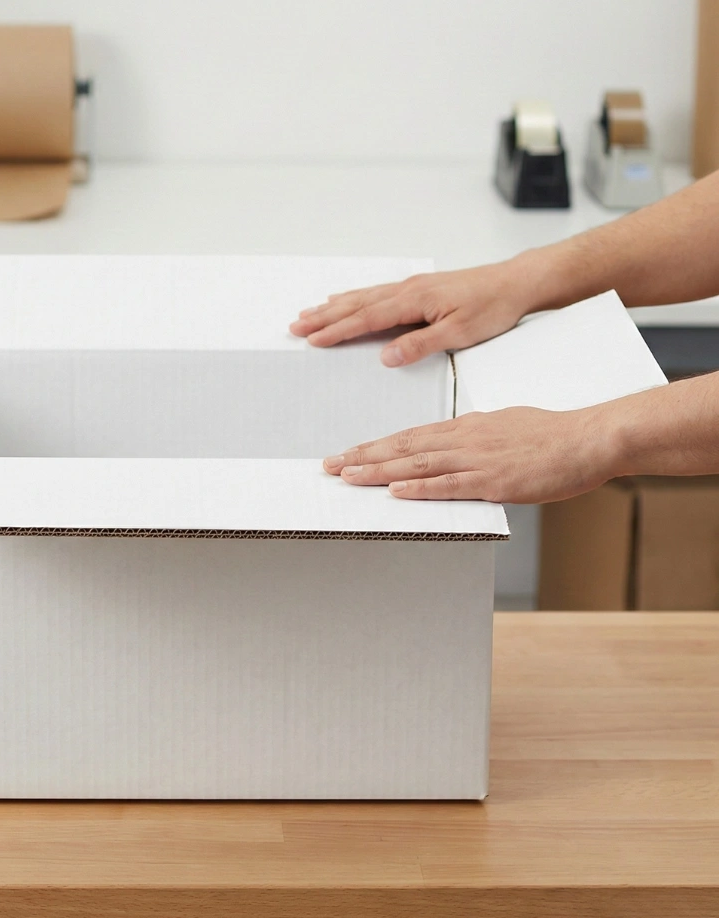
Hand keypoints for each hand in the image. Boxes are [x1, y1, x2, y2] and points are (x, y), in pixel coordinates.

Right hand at [289, 260, 537, 365]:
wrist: (515, 283)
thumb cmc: (492, 307)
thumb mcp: (459, 333)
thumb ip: (420, 344)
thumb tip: (386, 357)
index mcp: (414, 301)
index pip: (366, 319)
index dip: (337, 331)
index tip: (312, 340)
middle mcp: (407, 290)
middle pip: (356, 304)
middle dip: (324, 317)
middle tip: (296, 326)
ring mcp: (411, 286)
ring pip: (362, 297)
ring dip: (333, 306)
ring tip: (308, 314)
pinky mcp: (418, 288)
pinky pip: (375, 292)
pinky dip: (353, 297)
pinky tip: (343, 299)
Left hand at [323, 407, 620, 503]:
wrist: (588, 438)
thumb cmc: (551, 434)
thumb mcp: (503, 426)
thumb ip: (474, 436)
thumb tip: (452, 443)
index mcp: (465, 426)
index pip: (409, 436)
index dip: (375, 445)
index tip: (347, 451)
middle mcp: (463, 439)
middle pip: (403, 448)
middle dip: (362, 456)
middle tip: (328, 464)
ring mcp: (477, 460)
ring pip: (416, 465)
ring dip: (378, 471)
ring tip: (347, 475)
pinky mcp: (494, 480)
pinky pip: (449, 485)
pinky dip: (419, 488)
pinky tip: (395, 491)